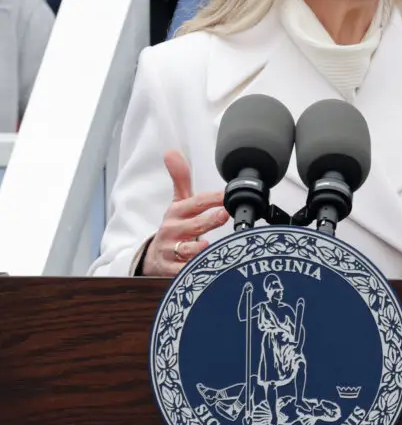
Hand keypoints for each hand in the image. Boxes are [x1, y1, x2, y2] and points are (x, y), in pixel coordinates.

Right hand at [142, 150, 229, 276]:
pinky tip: (206, 269)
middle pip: (192, 226)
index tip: (226, 195)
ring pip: (186, 251)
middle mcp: (173, 231)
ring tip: (211, 246)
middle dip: (208, 221)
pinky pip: (183, 272)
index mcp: (176, 213)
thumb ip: (180, 179)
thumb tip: (171, 152)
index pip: (195, 203)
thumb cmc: (173, 227)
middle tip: (224, 214)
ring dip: (199, 249)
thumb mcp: (176, 203)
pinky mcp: (171, 271)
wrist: (153, 257)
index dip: (210, 198)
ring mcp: (172, 252)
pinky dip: (193, 271)